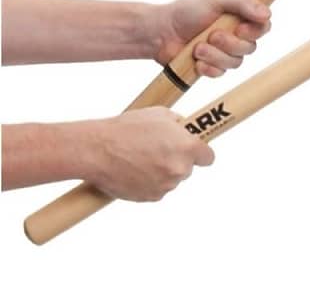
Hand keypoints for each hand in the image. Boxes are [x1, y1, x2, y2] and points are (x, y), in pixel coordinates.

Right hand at [87, 108, 213, 201]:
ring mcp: (165, 186)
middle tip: (159, 149)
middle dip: (177, 159)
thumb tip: (185, 128)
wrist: (98, 150)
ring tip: (142, 157)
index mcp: (187, 148)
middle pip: (188, 168)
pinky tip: (136, 169)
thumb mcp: (161, 115)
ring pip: (171, 179)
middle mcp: (179, 169)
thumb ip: (179, 124)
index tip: (196, 151)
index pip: (208, 157)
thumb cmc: (128, 129)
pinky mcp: (150, 197)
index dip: (201, 153)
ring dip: (163, 171)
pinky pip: (157, 189)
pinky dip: (150, 182)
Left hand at [150, 0, 270, 76]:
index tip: (239, 28)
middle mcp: (235, 35)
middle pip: (250, 48)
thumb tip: (267, 14)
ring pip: (236, 62)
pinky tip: (197, 61)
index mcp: (240, 17)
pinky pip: (221, 74)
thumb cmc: (187, 11)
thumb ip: (242, 3)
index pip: (263, 27)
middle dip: (229, 43)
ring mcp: (224, 52)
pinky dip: (208, 67)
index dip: (255, 31)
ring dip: (215, 55)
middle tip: (211, 35)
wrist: (160, 32)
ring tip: (197, 48)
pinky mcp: (212, 67)